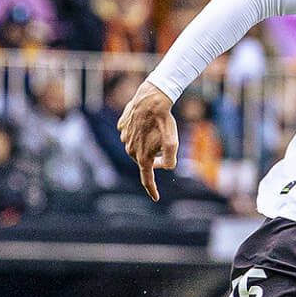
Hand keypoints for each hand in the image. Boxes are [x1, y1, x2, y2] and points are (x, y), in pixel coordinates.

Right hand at [116, 81, 177, 199]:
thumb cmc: (164, 120)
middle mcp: (130, 150)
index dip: (152, 189)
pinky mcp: (122, 127)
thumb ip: (170, 160)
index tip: (156, 198)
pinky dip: (140, 130)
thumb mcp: (173, 142)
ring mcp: (124, 138)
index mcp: (142, 157)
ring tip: (155, 127)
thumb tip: (164, 166)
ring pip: (139, 145)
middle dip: (155, 154)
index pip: (147, 179)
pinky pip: (133, 133)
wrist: (152, 98)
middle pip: (146, 159)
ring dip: (148, 141)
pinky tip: (146, 121)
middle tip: (163, 139)